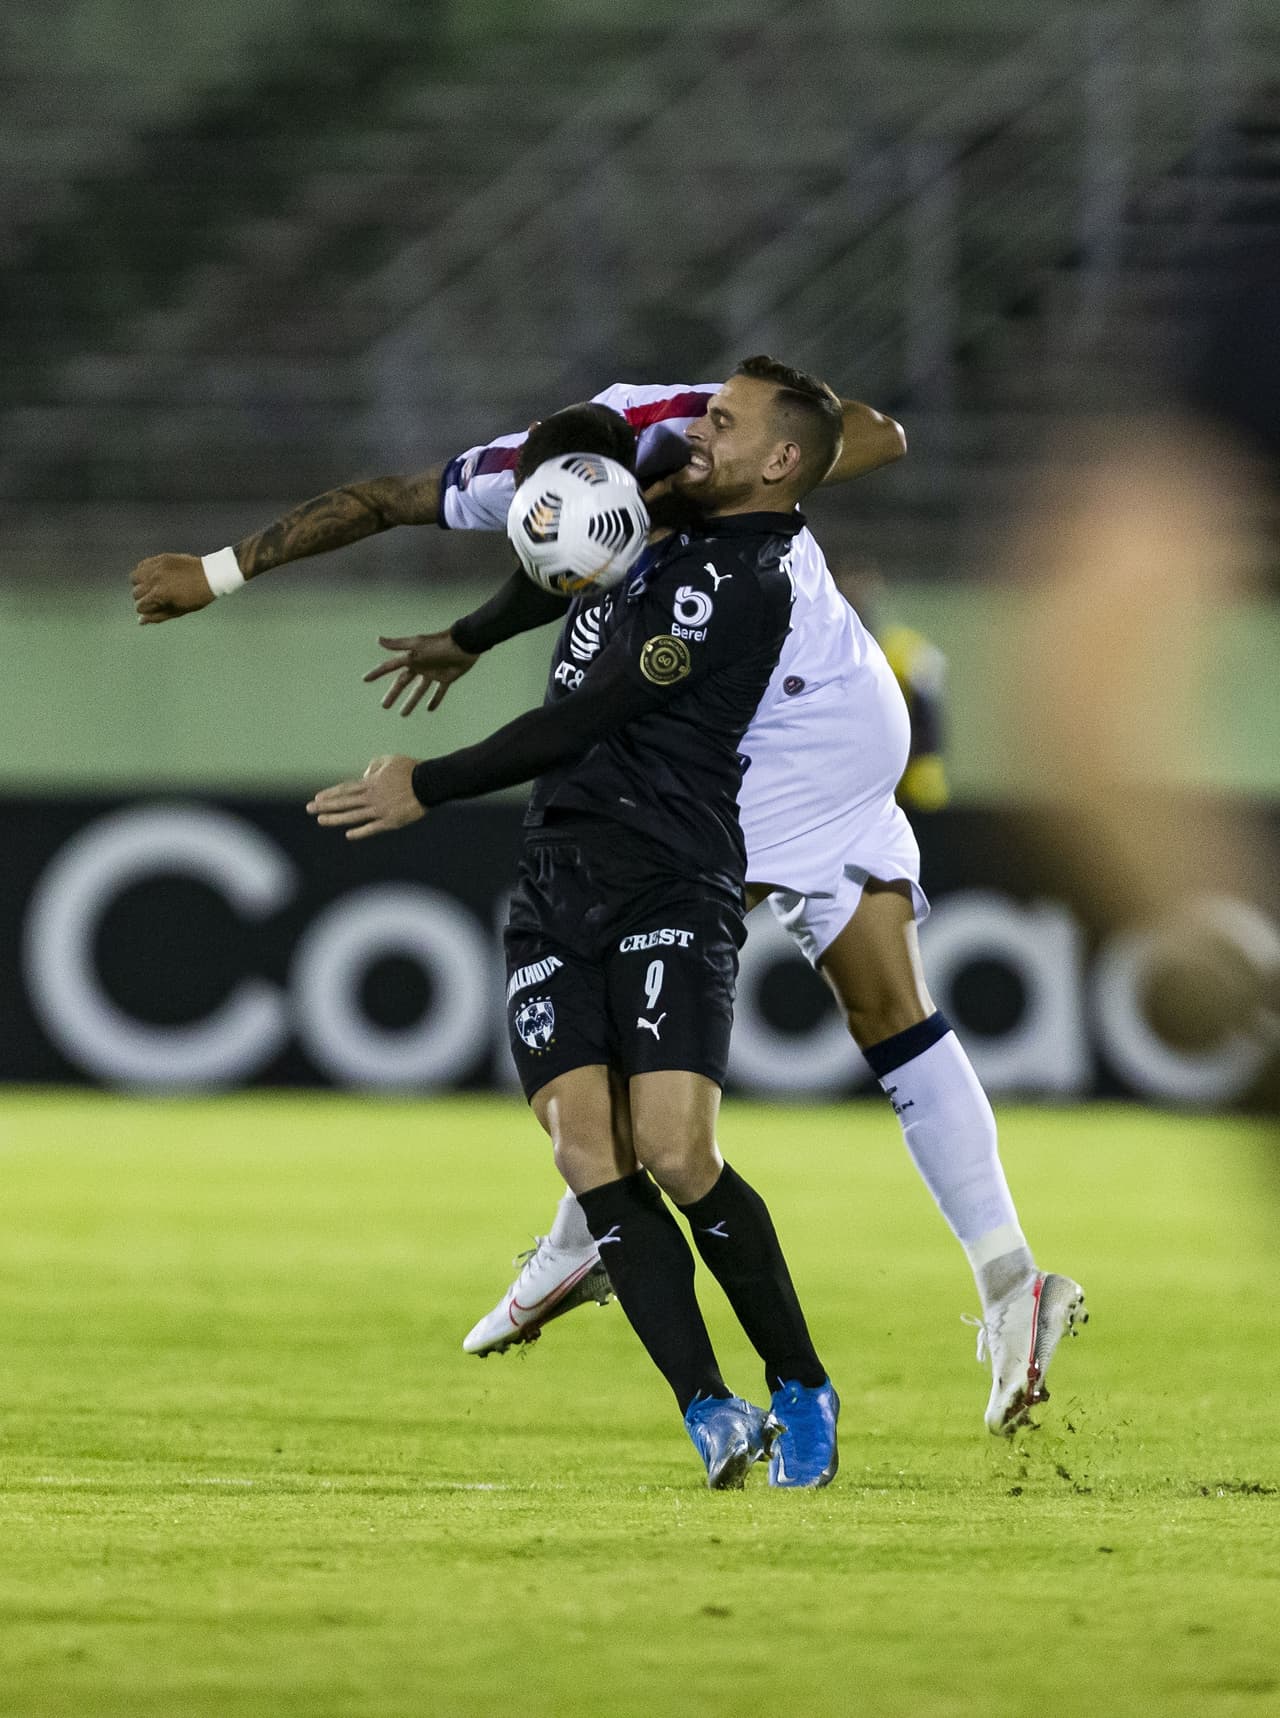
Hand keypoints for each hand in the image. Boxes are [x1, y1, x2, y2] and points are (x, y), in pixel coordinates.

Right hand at [131, 553, 216, 623]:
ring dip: (140, 584)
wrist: (211, 575)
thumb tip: (140, 621)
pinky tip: (154, 576)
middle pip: (135, 593)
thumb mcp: (179, 611)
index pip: (140, 606)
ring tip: (152, 586)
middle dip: (144, 598)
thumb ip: (158, 616)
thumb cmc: (197, 597)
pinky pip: (142, 565)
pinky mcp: (161, 558)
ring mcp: (157, 567)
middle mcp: (155, 580)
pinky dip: (144, 571)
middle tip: (157, 598)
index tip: (157, 608)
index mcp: (160, 594)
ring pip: (134, 577)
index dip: (147, 610)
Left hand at [306, 755, 424, 840]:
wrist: (429, 783)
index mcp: (371, 783)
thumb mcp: (390, 760)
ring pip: (353, 816)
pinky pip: (372, 828)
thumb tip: (364, 774)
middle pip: (344, 803)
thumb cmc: (411, 769)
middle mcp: (371, 798)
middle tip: (309, 809)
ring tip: (321, 821)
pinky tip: (348, 835)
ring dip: (336, 819)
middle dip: (325, 806)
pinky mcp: (390, 822)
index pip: (346, 790)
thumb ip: (374, 765)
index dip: (330, 794)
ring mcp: (380, 811)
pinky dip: (360, 832)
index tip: (317, 798)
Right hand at [363, 631, 477, 714]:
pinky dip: (435, 700)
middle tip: (384, 706)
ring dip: (411, 701)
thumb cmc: (440, 643)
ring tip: (403, 714)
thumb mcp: (417, 644)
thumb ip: (398, 644)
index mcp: (412, 658)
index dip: (378, 672)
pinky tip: (430, 709)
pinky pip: (439, 692)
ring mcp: (433, 673)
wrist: (465, 644)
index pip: (390, 667)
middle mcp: (420, 666)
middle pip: (403, 683)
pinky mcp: (446, 678)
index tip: (365, 679)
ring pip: (419, 690)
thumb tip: (378, 639)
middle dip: (393, 694)